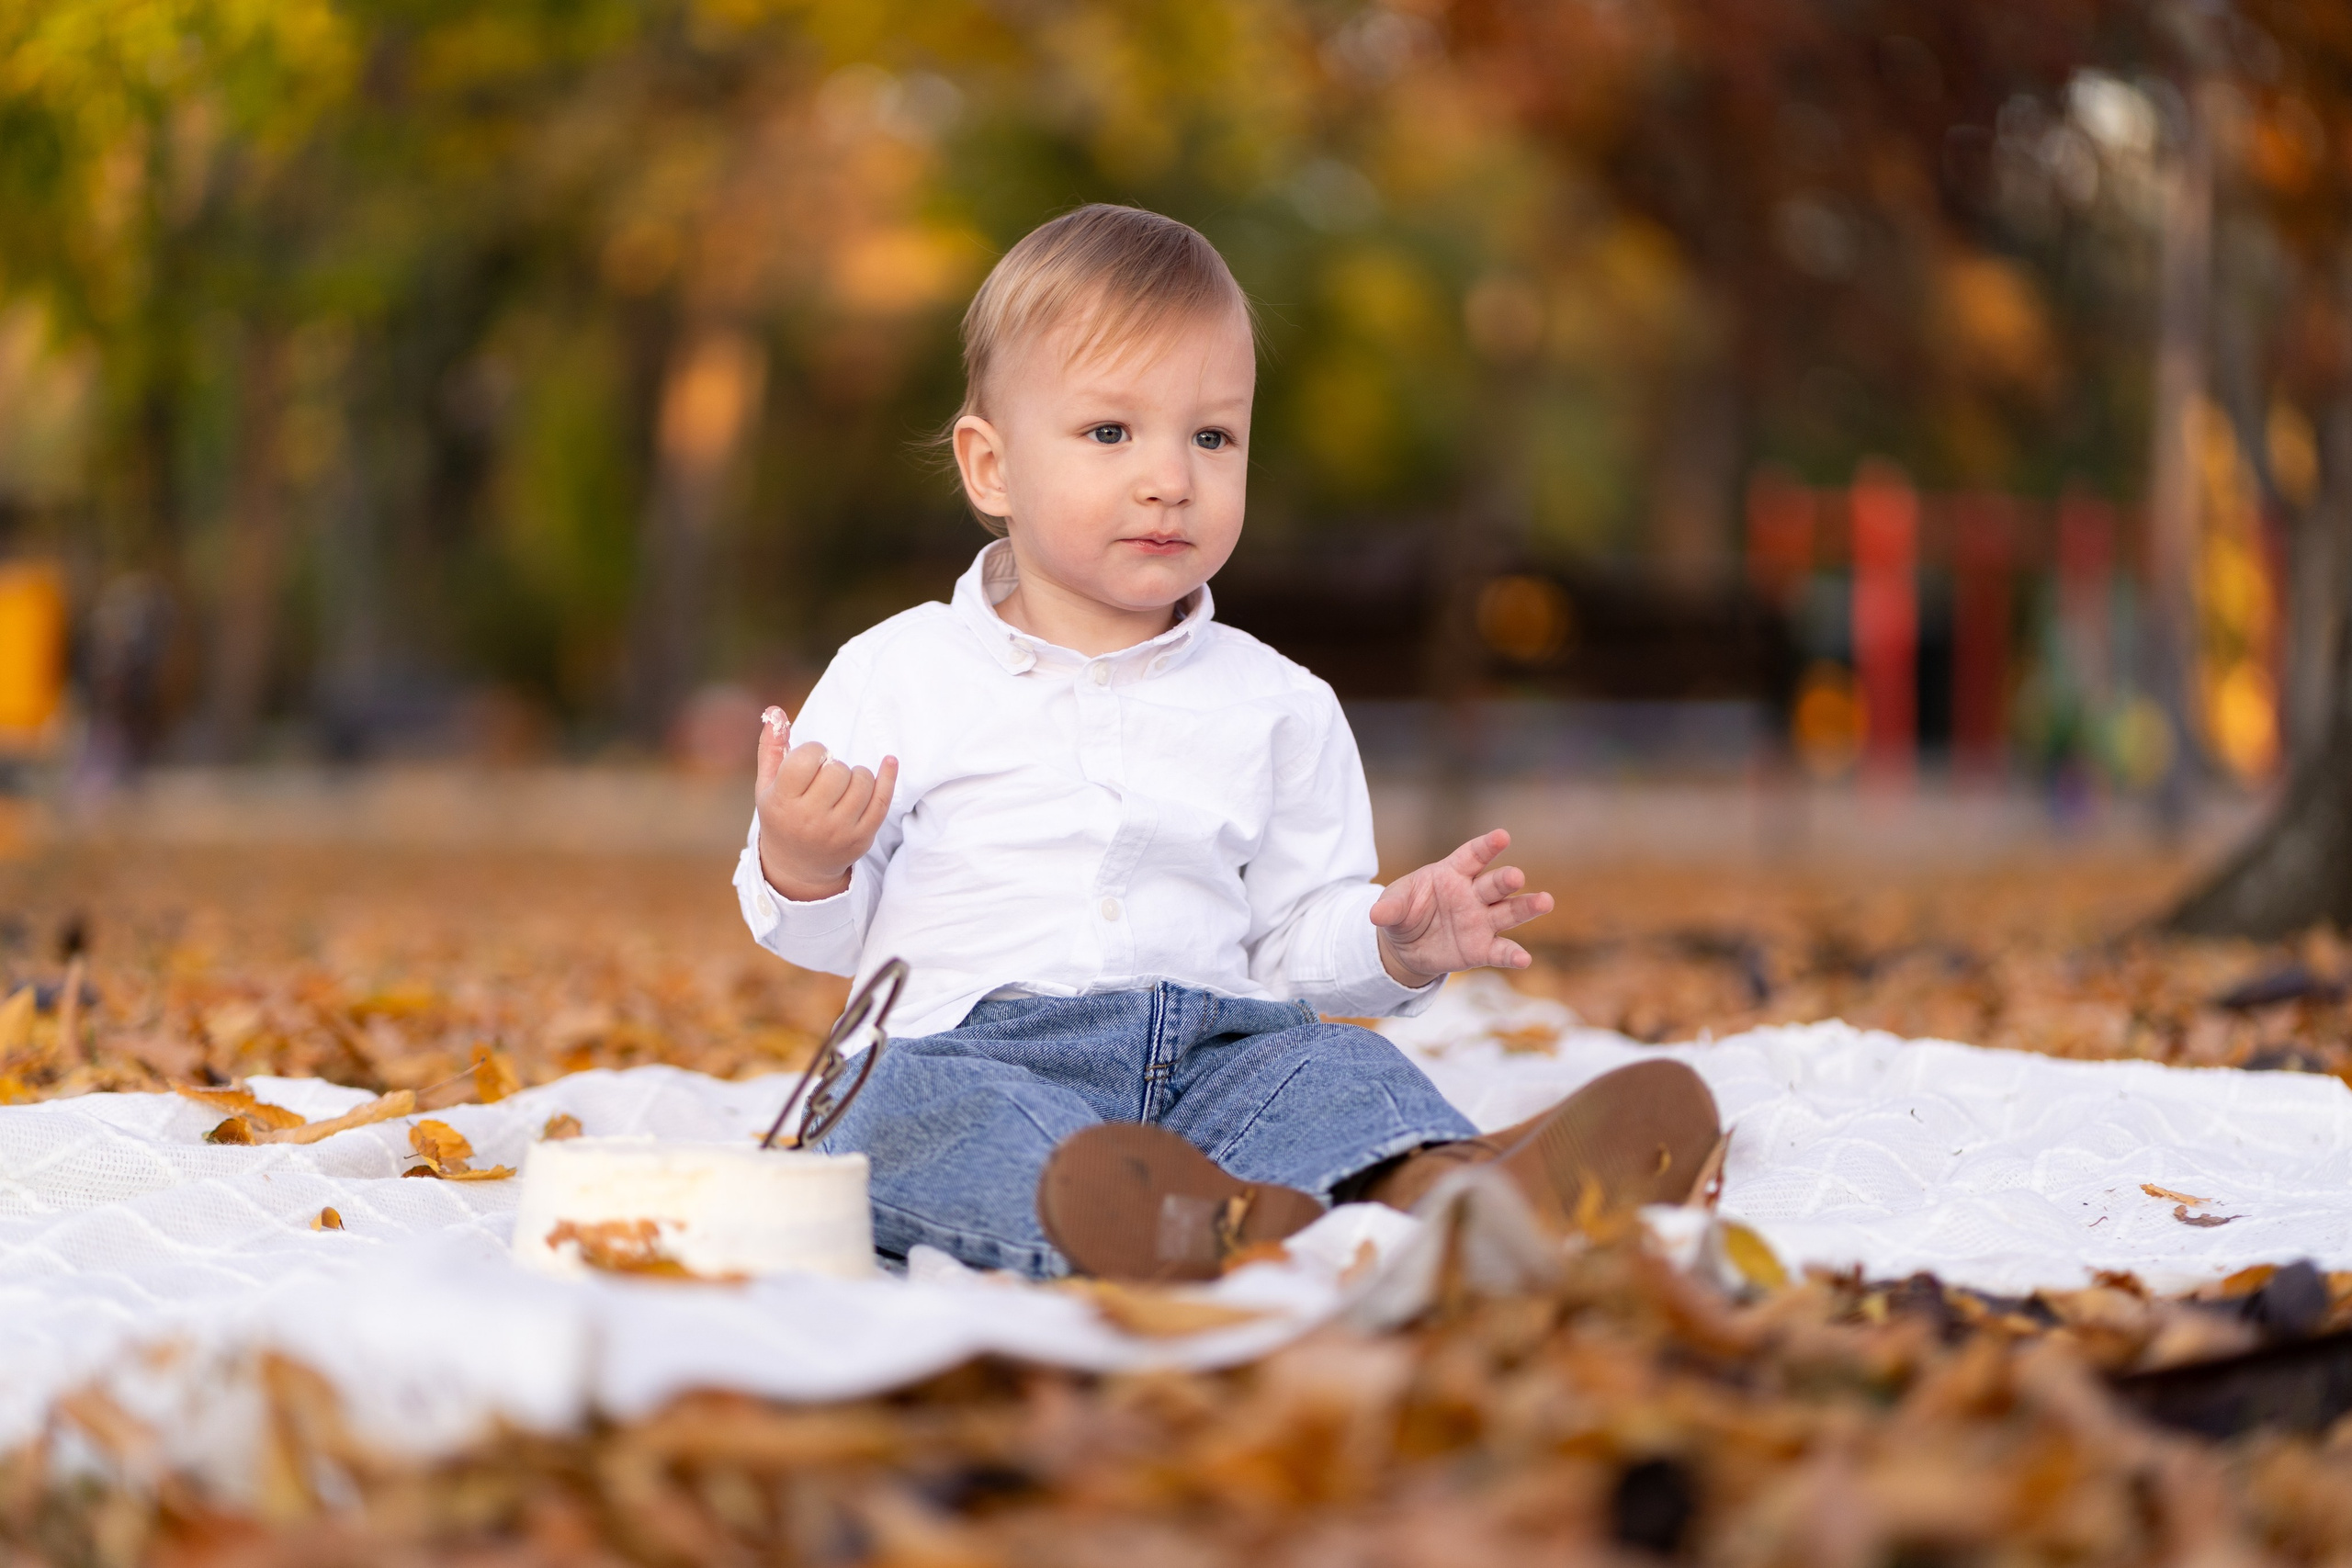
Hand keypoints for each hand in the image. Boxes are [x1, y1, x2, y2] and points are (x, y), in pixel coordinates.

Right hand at [754, 706, 897, 901]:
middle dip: (834, 765)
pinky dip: (887, 777)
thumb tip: (775, 711)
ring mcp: (839, 831)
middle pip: (837, 770)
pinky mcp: (862, 838)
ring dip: (856, 774)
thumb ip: (771, 748)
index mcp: (783, 803)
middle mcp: (811, 819)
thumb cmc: (782, 816)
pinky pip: (882, 801)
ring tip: (842, 784)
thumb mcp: (767, 786)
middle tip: (825, 777)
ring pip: (862, 782)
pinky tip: (889, 762)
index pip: (806, 760)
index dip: (813, 750)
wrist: (798, 867)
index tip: (811, 760)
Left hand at [1369, 829, 1553, 987]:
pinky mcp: (1481, 948)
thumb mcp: (1392, 906)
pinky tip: (1524, 960)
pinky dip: (1512, 955)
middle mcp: (1473, 895)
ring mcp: (1481, 921)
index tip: (1502, 836)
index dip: (1487, 846)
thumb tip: (1376, 914)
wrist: (1405, 947)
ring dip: (1526, 907)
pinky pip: (1500, 951)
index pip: (1472, 855)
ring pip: (1508, 912)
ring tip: (1545, 901)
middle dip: (1505, 880)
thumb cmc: (1404, 913)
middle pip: (1494, 884)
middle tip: (1516, 876)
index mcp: (1452, 873)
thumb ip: (1390, 908)